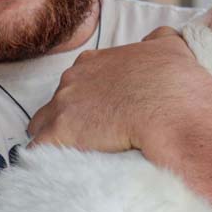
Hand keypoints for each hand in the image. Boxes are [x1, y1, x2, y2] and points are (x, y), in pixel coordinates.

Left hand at [28, 27, 211, 155]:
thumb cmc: (173, 83)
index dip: (84, 99)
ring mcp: (63, 106)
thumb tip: (157, 38)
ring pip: (42, 125)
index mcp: (94, 63)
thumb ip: (158, 40)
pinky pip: (38, 150)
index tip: (95, 113)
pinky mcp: (59, 133)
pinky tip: (53, 173)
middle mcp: (72, 80)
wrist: (171, 110)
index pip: (77, 81)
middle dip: (67, 118)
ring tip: (66, 158)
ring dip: (53, 140)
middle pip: (57, 102)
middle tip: (85, 138)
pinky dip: (44, 160)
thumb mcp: (170, 47)